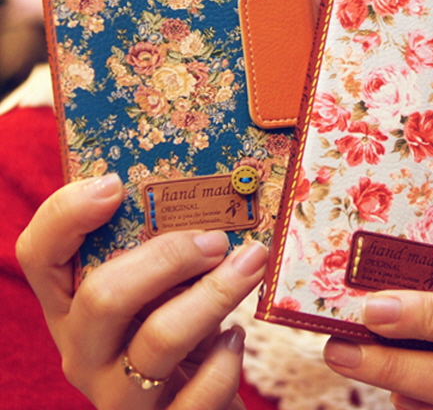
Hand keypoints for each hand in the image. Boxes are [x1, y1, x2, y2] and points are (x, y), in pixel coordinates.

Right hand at [16, 173, 268, 409]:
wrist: (192, 404)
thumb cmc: (172, 327)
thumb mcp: (155, 285)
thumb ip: (160, 247)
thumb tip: (204, 193)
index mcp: (72, 305)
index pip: (40, 255)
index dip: (66, 215)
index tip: (114, 185)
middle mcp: (85, 350)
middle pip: (104, 296)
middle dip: (168, 257)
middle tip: (216, 238)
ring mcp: (119, 394)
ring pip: (160, 338)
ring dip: (216, 293)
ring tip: (250, 264)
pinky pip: (198, 394)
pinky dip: (226, 360)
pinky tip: (234, 339)